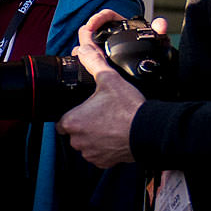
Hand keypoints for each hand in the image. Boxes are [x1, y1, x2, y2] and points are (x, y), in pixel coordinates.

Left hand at [57, 17, 147, 169]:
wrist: (149, 130)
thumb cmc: (128, 107)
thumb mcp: (109, 80)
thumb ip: (93, 63)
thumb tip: (83, 48)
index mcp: (71, 122)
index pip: (62, 120)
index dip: (73, 113)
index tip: (85, 109)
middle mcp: (77, 141)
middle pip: (74, 132)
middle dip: (85, 124)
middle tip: (101, 114)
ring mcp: (90, 153)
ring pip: (86, 143)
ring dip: (94, 136)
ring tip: (110, 123)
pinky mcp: (103, 162)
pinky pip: (98, 154)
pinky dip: (105, 147)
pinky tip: (116, 135)